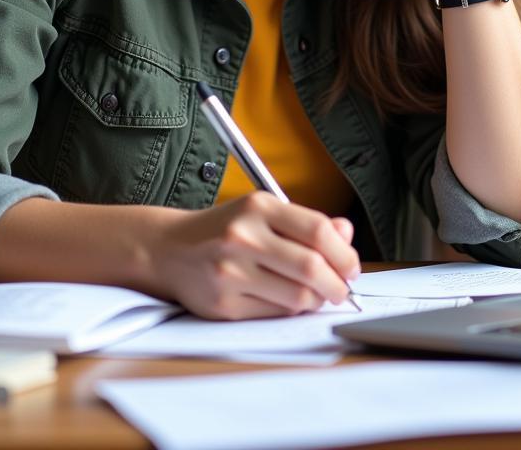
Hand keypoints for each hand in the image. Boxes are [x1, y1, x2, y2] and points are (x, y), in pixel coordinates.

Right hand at [152, 192, 360, 319]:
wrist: (169, 249)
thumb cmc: (225, 229)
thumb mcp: (263, 212)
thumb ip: (306, 223)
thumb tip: (346, 234)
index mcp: (258, 206)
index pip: (317, 230)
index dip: (344, 253)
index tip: (351, 266)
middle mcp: (243, 237)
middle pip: (311, 267)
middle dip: (337, 283)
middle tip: (342, 288)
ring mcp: (231, 272)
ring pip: (297, 296)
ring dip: (317, 300)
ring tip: (316, 294)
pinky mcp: (223, 305)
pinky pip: (274, 314)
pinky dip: (290, 310)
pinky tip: (287, 300)